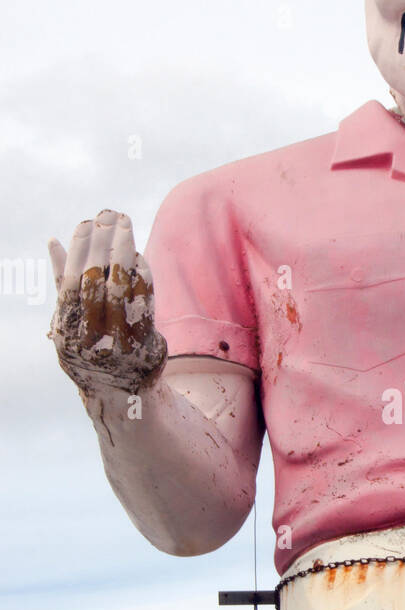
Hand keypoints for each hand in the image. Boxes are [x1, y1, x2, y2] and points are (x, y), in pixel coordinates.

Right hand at [47, 210, 166, 393]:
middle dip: (103, 242)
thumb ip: (62, 280)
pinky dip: (141, 274)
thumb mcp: (69, 320)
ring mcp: (119, 342)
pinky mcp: (145, 343)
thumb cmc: (90, 348)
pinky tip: (137, 255)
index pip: (70, 282)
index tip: (85, 223)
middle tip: (109, 215)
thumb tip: (53, 241)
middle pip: (96, 280)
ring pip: (122, 287)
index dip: (78, 250)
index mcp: (67, 330)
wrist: (120, 394)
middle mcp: (90, 338)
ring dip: (124, 250)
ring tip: (125, 225)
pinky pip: (145, 300)